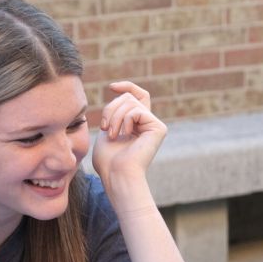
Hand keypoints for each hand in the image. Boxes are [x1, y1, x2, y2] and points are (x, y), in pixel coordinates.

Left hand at [91, 81, 165, 197]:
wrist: (117, 175)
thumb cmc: (108, 161)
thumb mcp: (106, 130)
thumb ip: (113, 113)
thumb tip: (116, 95)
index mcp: (137, 124)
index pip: (137, 95)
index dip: (127, 86)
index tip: (112, 87)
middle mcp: (148, 123)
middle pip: (129, 97)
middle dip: (111, 108)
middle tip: (104, 127)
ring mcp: (155, 125)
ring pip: (130, 102)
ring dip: (114, 116)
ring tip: (111, 134)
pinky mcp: (159, 128)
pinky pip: (136, 111)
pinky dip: (124, 121)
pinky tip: (124, 135)